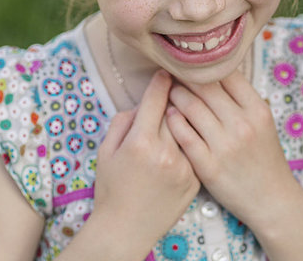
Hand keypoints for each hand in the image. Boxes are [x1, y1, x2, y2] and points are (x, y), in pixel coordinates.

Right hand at [92, 70, 199, 258]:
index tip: (165, 72)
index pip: (157, 98)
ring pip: (190, 127)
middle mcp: (166, 152)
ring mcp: (184, 167)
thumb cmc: (111, 187)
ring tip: (187, 110)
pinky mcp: (196, 180)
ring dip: (187, 117)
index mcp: (141, 142)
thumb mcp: (106, 149)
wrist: (125, 230)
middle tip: (177, 89)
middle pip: (177, 109)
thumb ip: (125, 120)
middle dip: (176, 98)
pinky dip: (191, 141)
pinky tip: (190, 138)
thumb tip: (146, 103)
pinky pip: (196, 148)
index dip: (161, 81)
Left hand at [166, 70, 296, 228]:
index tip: (193, 64)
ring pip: (191, 107)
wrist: (271, 200)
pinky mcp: (209, 166)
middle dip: (185, 77)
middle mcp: (242, 125)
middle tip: (174, 73)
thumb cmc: (263, 156)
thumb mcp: (262, 121)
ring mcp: (225, 146)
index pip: (226, 74)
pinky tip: (169, 115)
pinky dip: (173, 121)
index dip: (206, 66)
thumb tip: (213, 69)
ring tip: (170, 92)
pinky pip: (183, 135)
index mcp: (257, 110)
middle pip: (204, 87)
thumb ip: (241, 97)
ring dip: (176, 95)